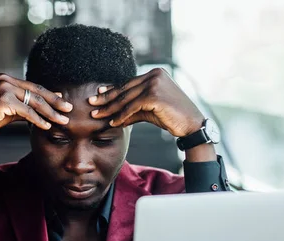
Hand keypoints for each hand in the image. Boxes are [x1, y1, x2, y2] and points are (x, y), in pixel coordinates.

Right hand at [0, 73, 72, 156]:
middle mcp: (5, 80)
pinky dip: (38, 119)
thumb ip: (23, 107)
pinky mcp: (3, 100)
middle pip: (37, 92)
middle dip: (55, 102)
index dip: (50, 95)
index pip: (33, 87)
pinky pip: (27, 111)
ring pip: (34, 101)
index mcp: (6, 79)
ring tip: (63, 120)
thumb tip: (42, 109)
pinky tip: (47, 126)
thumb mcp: (7, 110)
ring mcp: (4, 88)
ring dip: (51, 112)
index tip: (62, 101)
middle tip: (69, 109)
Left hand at [88, 68, 203, 137]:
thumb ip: (133, 111)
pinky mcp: (154, 95)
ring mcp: (154, 83)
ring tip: (97, 115)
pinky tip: (113, 123)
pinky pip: (132, 107)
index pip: (128, 83)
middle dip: (106, 98)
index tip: (98, 94)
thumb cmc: (173, 117)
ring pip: (126, 98)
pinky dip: (121, 116)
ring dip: (110, 109)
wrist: (192, 124)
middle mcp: (154, 75)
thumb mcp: (150, 111)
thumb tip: (115, 118)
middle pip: (124, 89)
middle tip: (91, 103)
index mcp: (155, 74)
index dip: (112, 90)